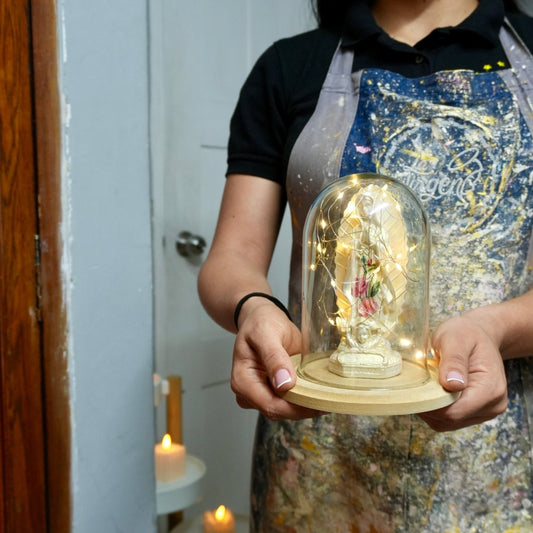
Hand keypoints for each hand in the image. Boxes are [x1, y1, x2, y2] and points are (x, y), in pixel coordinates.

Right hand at [231, 299, 321, 419]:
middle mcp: (249, 392)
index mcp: (242, 381)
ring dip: (307, 404)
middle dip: (304, 408)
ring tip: (328, 395)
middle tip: (330, 399)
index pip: (270, 405)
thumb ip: (274, 357)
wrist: (262, 317)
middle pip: (279, 411)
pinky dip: (306, 397)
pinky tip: (320, 391)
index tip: (319, 400)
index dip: (295, 408)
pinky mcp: (274, 391)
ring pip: (287, 410)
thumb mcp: (266, 333)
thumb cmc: (260, 322)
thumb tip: (284, 384)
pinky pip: (291, 401)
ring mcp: (262, 393)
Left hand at [419, 311, 507, 431]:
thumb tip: (452, 384)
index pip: (455, 411)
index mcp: (491, 388)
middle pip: (451, 419)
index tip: (415, 389)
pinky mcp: (476, 412)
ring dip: (431, 409)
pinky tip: (431, 391)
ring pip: (449, 423)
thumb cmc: (467, 334)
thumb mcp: (456, 339)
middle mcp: (493, 405)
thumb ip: (454, 361)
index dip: (431, 405)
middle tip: (417, 384)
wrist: (479, 334)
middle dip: (429, 406)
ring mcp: (486, 411)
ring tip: (426, 385)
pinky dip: (436, 410)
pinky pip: (451, 419)